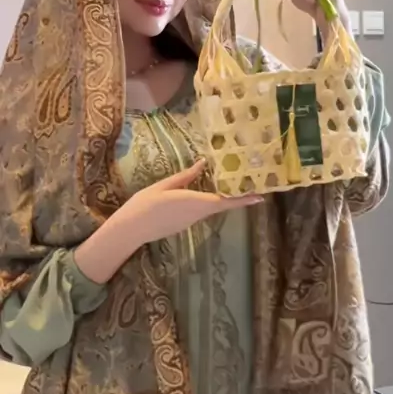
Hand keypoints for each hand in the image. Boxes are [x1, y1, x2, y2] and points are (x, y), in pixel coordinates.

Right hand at [121, 160, 262, 245]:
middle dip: (235, 196)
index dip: (243, 200)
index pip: (224, 201)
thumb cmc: (145, 204)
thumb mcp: (164, 185)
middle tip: (249, 183)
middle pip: (220, 204)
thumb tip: (202, 163)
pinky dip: (208, 202)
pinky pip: (201, 211)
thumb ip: (185, 176)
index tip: (260, 197)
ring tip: (231, 184)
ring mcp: (190, 221)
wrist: (130, 230)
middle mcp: (196, 214)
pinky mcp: (183, 225)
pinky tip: (206, 192)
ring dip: (222, 198)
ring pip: (211, 208)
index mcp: (194, 202)